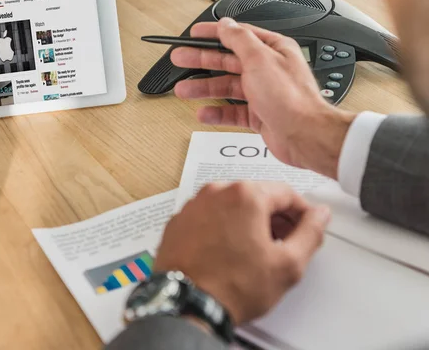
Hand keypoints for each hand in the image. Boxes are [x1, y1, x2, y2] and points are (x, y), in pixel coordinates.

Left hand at [155, 181, 330, 324]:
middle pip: (257, 195)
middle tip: (284, 243)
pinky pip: (208, 216)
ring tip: (255, 251)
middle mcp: (215, 192)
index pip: (286, 192)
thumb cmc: (231, 287)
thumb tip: (319, 216)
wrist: (188, 304)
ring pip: (231, 204)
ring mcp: (193, 206)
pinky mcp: (178, 221)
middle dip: (275, 217)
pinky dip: (222, 227)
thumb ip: (310, 233)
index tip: (306, 225)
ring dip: (248, 222)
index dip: (302, 212)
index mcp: (245, 195)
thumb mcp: (287, 264)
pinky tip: (228, 252)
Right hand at [171, 18, 356, 178]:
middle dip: (201, 60)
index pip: (237, 36)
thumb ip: (239, 40)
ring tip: (184, 89)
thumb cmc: (290, 97)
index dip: (213, 34)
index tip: (193, 34)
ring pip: (227, 87)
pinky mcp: (259, 114)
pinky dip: (217, 112)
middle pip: (227, 61)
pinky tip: (204, 113)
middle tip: (181, 59)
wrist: (305, 135)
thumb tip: (226, 25)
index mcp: (272, 49)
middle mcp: (267, 69)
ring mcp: (263, 93)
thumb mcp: (260, 59)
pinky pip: (232, 111)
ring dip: (204, 88)